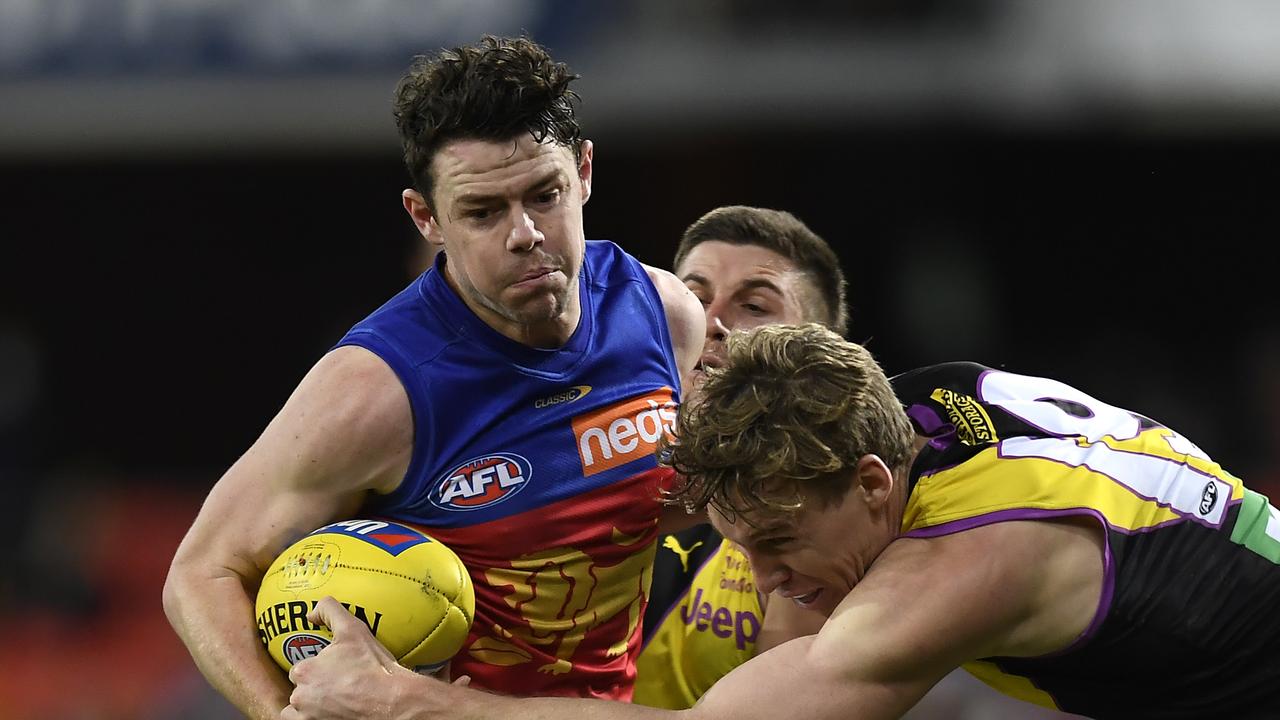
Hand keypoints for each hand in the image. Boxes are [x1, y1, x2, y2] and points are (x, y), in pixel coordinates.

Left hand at [281, 596, 423, 719]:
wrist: (392, 701)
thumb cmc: (372, 667)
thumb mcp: (353, 629)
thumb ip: (329, 610)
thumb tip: (312, 613)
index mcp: (304, 671)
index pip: (300, 670)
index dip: (317, 669)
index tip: (333, 671)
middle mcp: (301, 698)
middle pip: (299, 691)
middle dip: (313, 689)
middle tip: (337, 686)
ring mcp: (308, 718)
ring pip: (297, 712)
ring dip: (308, 707)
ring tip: (330, 702)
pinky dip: (314, 719)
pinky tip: (330, 713)